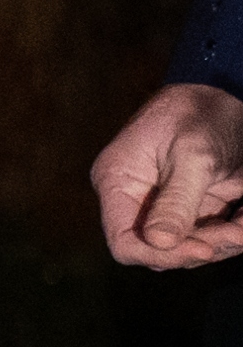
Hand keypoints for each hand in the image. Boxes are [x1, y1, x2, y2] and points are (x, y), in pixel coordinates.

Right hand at [92, 83, 242, 268]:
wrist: (223, 92)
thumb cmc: (200, 113)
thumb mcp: (193, 154)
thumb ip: (176, 199)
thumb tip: (158, 243)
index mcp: (117, 181)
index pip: (123, 240)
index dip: (159, 254)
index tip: (203, 249)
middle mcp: (135, 198)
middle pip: (159, 250)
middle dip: (202, 248)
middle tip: (239, 234)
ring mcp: (163, 204)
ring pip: (187, 248)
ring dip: (223, 243)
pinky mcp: (190, 206)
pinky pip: (207, 236)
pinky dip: (232, 234)